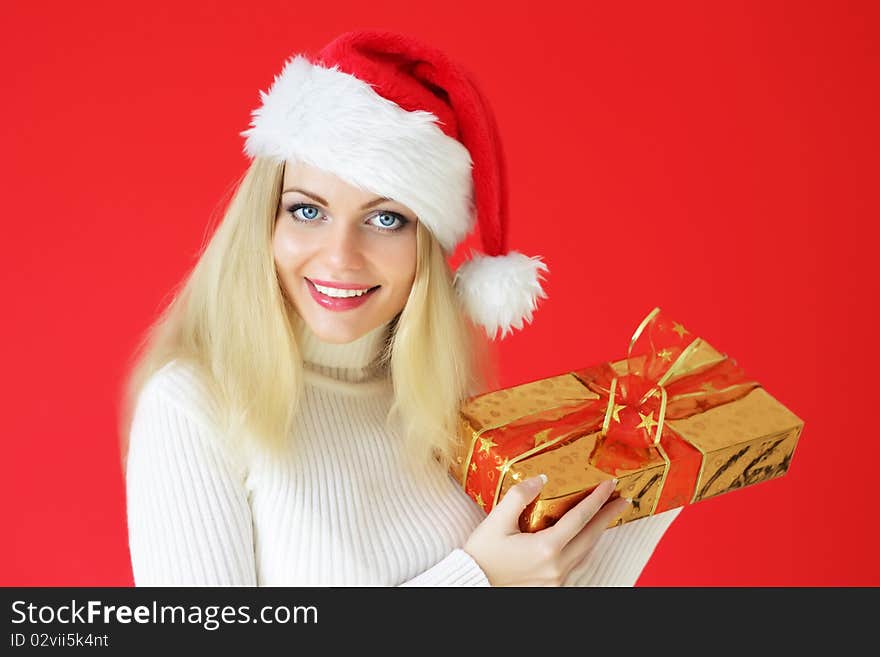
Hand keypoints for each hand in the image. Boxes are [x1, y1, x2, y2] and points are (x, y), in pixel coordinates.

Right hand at [463, 476, 629, 585]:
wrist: (472, 583)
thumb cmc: (481, 555)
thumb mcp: (496, 521)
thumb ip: (519, 496)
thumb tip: (541, 479)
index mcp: (545, 548)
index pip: (580, 518)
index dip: (597, 500)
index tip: (610, 485)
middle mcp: (556, 566)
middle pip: (591, 537)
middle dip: (608, 516)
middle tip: (622, 499)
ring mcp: (556, 580)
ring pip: (586, 553)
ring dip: (598, 533)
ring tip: (607, 516)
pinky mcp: (551, 587)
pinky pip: (576, 565)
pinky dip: (584, 548)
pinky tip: (585, 540)